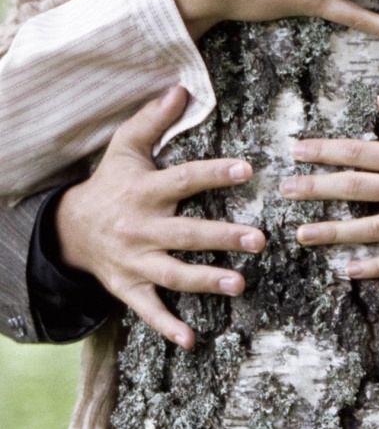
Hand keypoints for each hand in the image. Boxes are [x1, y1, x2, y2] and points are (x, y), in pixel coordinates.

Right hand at [54, 86, 265, 348]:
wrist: (69, 229)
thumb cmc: (111, 183)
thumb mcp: (125, 148)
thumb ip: (153, 119)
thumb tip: (182, 88)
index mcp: (145, 191)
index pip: (184, 179)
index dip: (214, 173)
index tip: (246, 169)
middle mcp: (141, 228)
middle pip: (186, 233)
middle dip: (222, 237)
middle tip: (258, 239)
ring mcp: (135, 261)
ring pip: (173, 274)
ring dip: (206, 280)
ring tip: (239, 284)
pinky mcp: (129, 288)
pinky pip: (149, 310)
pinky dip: (168, 327)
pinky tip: (192, 340)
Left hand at [282, 91, 378, 278]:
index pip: (360, 152)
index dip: (324, 151)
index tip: (296, 150)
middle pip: (355, 189)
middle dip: (315, 190)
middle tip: (284, 192)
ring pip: (370, 228)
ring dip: (333, 231)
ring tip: (302, 234)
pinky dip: (375, 267)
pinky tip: (349, 270)